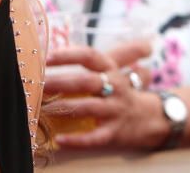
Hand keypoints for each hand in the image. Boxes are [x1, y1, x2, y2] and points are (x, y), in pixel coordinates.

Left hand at [45, 41, 167, 148]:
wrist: (151, 117)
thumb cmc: (119, 88)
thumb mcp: (110, 68)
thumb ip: (87, 59)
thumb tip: (49, 49)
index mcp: (110, 69)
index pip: (89, 56)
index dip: (68, 55)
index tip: (46, 56)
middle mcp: (114, 87)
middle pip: (86, 81)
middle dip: (60, 82)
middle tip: (38, 84)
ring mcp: (115, 110)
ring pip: (88, 108)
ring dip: (64, 108)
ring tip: (43, 109)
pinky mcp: (115, 132)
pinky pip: (95, 137)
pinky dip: (77, 140)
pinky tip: (60, 139)